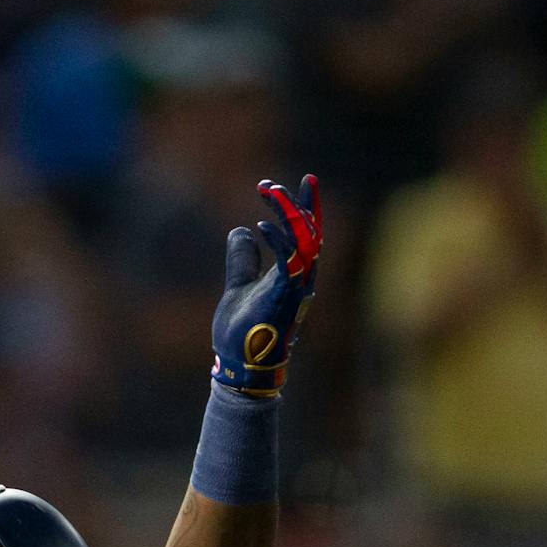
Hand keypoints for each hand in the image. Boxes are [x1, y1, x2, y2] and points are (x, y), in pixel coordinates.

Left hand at [212, 176, 322, 396]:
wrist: (238, 366)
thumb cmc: (241, 332)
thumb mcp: (238, 285)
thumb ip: (242, 259)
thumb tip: (243, 230)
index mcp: (293, 276)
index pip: (306, 235)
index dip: (307, 207)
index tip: (306, 180)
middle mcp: (301, 280)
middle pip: (308, 232)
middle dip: (293, 204)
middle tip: (269, 185)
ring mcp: (296, 289)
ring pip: (304, 242)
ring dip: (287, 215)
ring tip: (267, 193)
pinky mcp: (285, 297)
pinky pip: (289, 262)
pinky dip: (278, 241)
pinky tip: (261, 225)